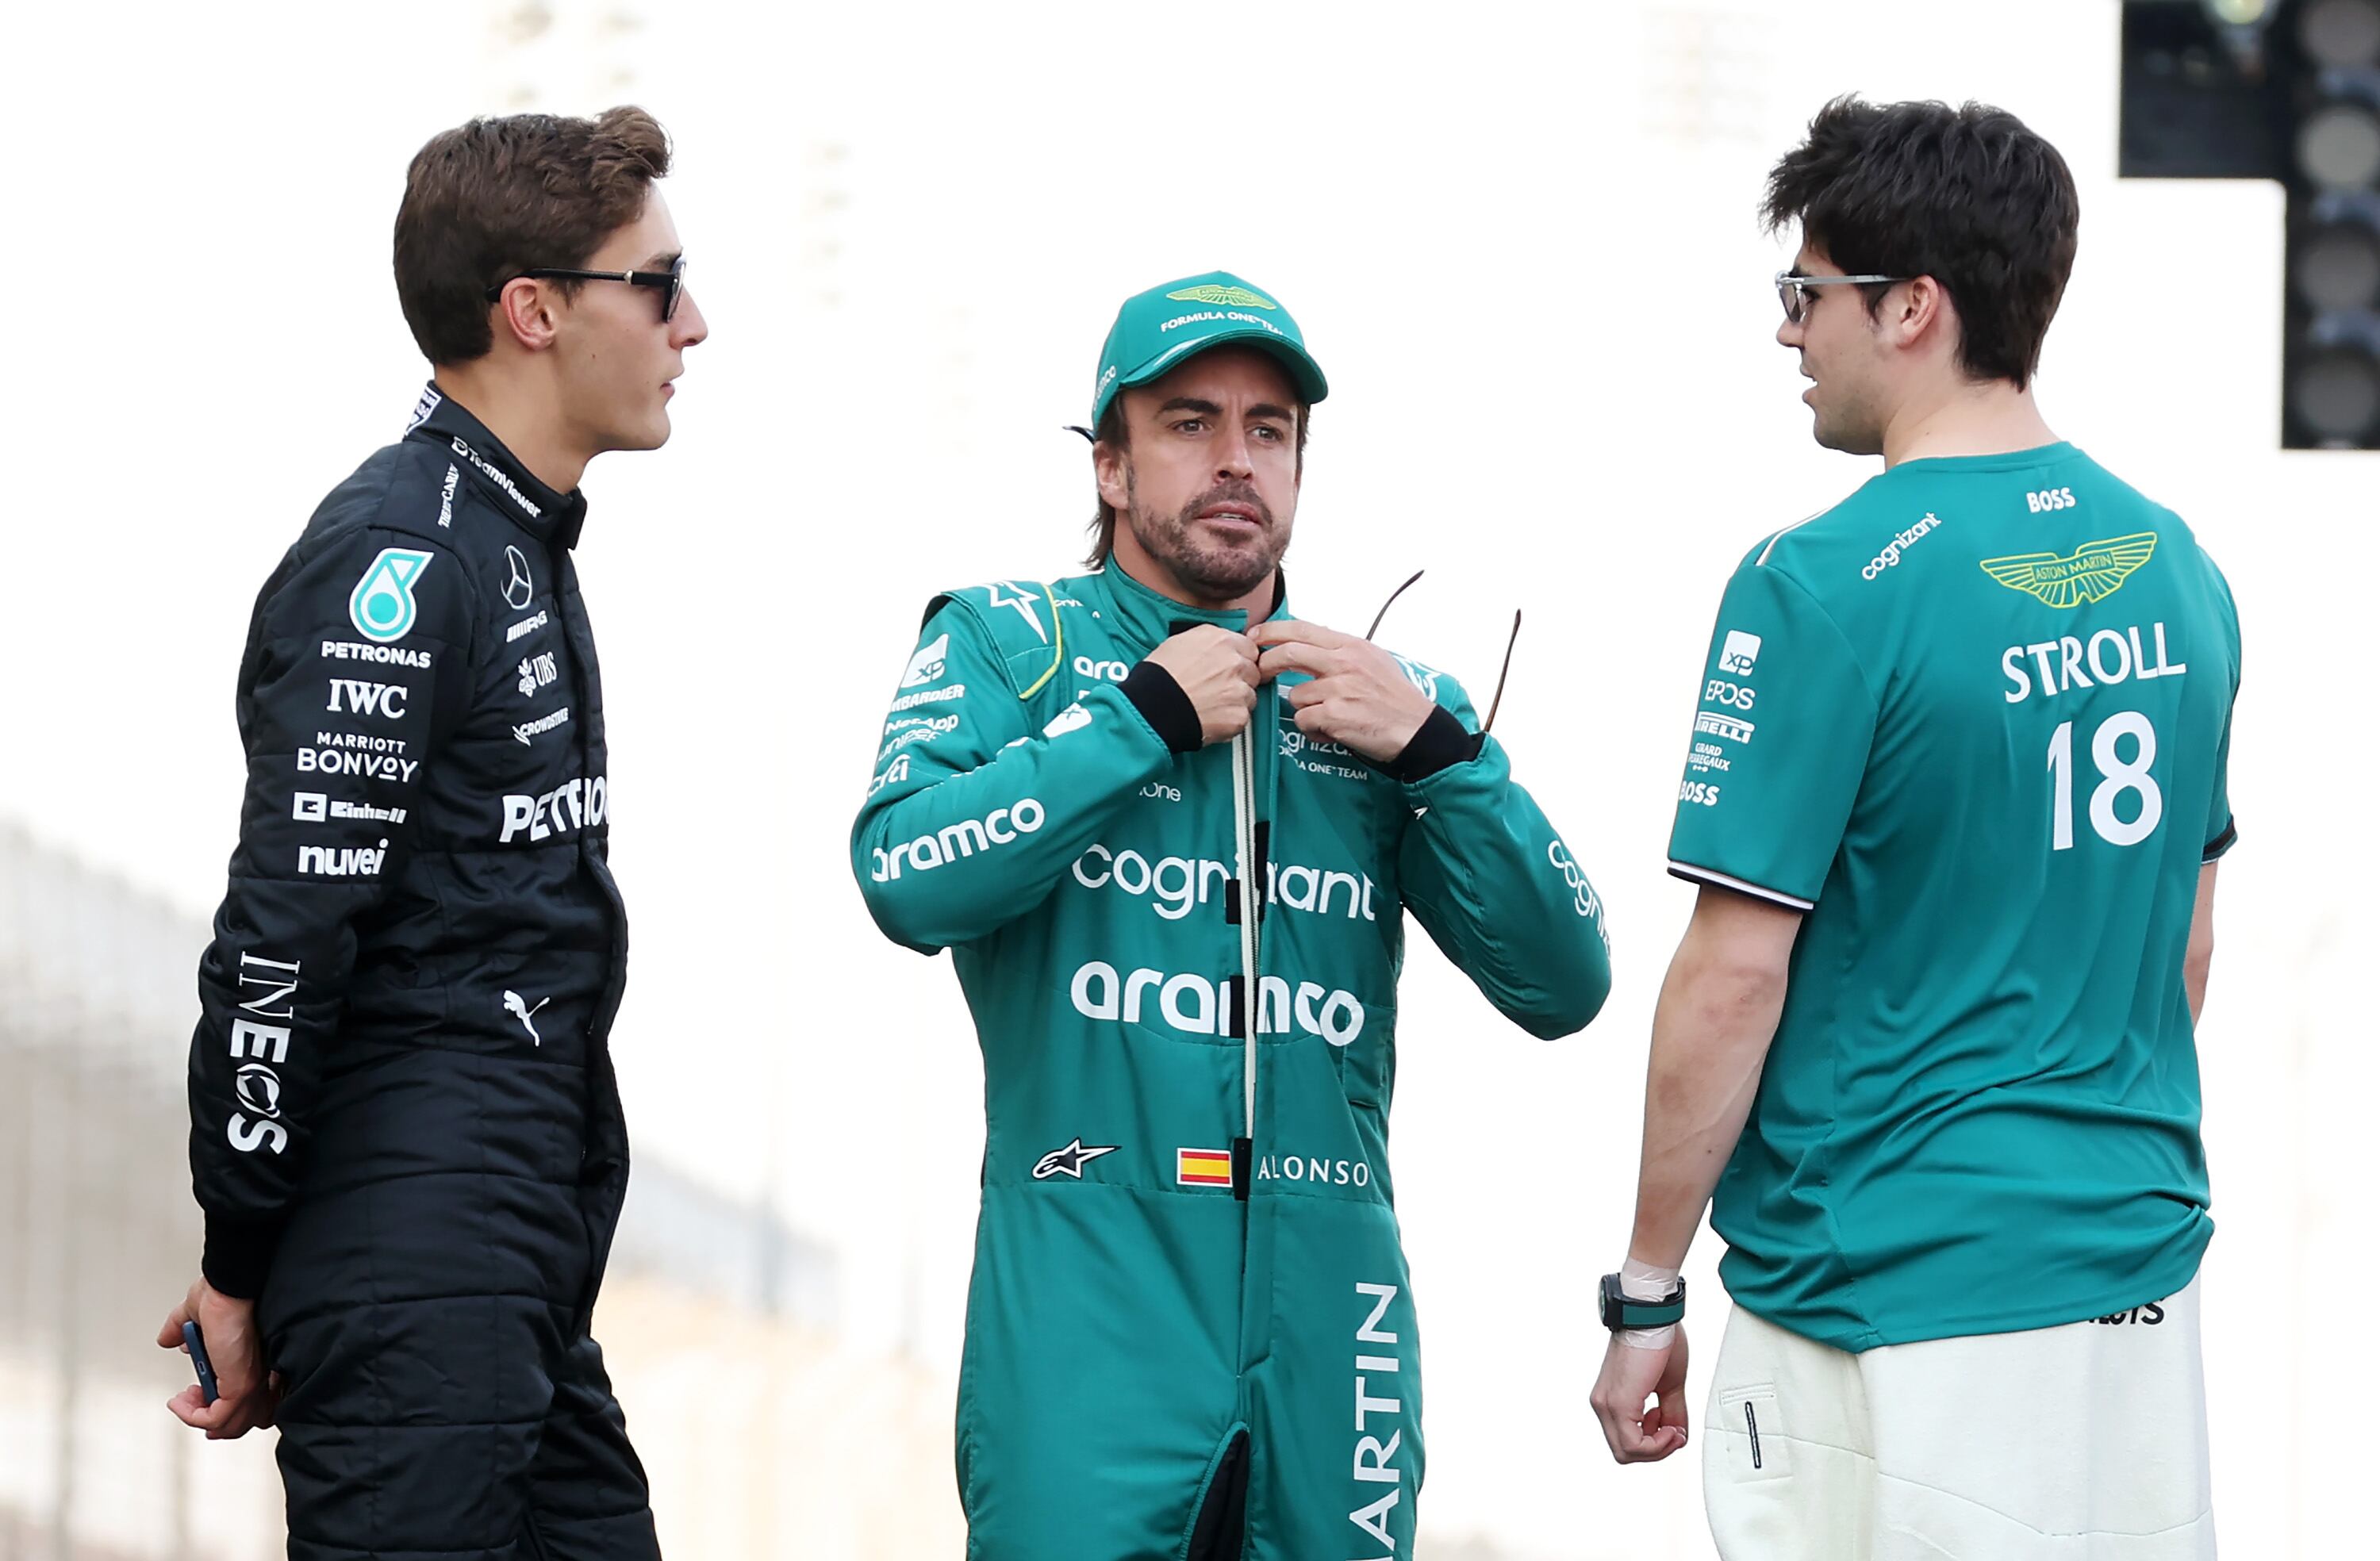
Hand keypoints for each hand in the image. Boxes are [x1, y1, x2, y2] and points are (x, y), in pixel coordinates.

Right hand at [159, 1276, 281, 1438]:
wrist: (231, 1286)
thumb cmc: (224, 1293)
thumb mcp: (195, 1315)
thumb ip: (180, 1328)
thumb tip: (168, 1339)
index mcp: (251, 1361)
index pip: (252, 1402)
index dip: (225, 1408)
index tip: (197, 1397)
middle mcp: (256, 1374)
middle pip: (245, 1419)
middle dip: (212, 1421)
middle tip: (190, 1404)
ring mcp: (250, 1382)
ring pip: (231, 1425)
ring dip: (197, 1418)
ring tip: (182, 1400)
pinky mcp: (241, 1385)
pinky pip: (217, 1419)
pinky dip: (193, 1417)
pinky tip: (179, 1401)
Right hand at [1144, 625, 1259, 745]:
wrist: (1152, 707)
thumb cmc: (1158, 677)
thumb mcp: (1180, 642)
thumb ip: (1208, 641)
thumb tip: (1217, 645)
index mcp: (1222, 641)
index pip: (1249, 648)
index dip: (1238, 659)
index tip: (1230, 668)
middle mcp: (1235, 663)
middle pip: (1252, 671)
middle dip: (1240, 680)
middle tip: (1218, 688)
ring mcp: (1239, 690)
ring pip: (1250, 695)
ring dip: (1236, 700)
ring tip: (1211, 704)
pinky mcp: (1239, 715)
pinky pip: (1243, 717)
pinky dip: (1230, 719)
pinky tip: (1211, 716)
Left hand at [1250, 620, 1435, 764]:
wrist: (1416, 728)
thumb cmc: (1395, 697)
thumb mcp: (1373, 659)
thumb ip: (1342, 650)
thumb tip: (1310, 642)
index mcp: (1351, 646)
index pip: (1301, 629)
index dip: (1272, 631)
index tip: (1255, 636)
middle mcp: (1344, 663)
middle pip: (1288, 653)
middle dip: (1266, 662)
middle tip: (1260, 672)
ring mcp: (1339, 689)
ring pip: (1295, 695)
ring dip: (1305, 709)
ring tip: (1327, 716)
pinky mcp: (1334, 715)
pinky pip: (1303, 720)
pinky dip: (1312, 729)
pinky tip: (1332, 730)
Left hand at [1591, 1325, 1689, 1462]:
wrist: (1652, 1314)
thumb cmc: (1658, 1338)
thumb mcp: (1668, 1384)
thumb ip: (1671, 1412)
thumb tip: (1677, 1434)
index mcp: (1612, 1398)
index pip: (1626, 1441)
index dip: (1654, 1444)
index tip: (1673, 1428)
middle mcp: (1603, 1404)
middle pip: (1625, 1452)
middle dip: (1656, 1449)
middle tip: (1675, 1431)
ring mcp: (1607, 1404)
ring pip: (1626, 1452)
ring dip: (1657, 1448)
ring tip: (1673, 1427)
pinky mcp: (1617, 1403)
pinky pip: (1632, 1444)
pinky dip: (1655, 1444)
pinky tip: (1669, 1427)